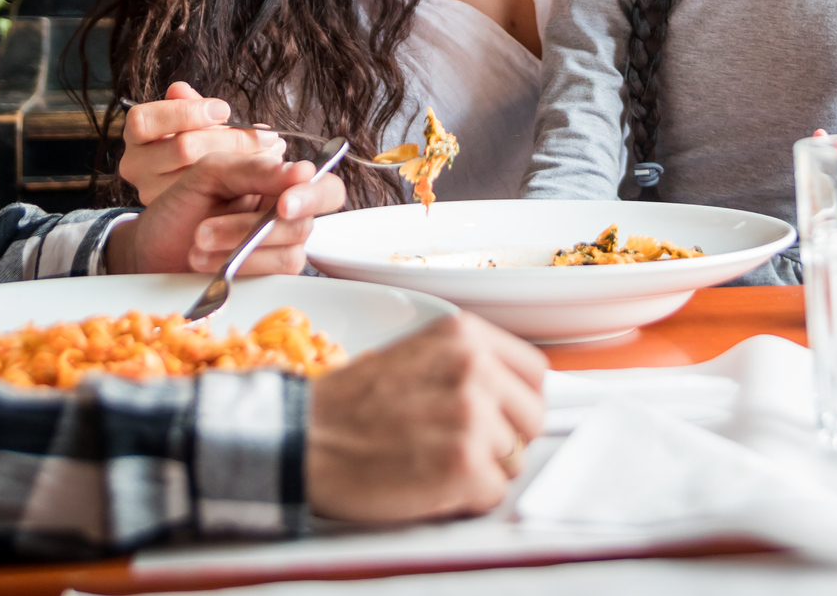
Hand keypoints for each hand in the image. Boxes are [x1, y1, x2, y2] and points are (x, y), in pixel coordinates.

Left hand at [105, 149, 345, 275]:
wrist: (152, 246)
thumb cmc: (182, 205)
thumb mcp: (210, 174)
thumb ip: (254, 169)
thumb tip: (303, 172)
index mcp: (280, 184)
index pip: (325, 188)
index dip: (313, 196)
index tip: (284, 203)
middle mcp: (286, 217)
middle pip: (305, 223)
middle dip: (254, 225)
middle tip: (210, 227)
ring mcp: (278, 248)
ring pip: (289, 251)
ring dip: (239, 244)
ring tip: (198, 238)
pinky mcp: (266, 276)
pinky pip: (272, 273)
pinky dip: (238, 264)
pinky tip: (205, 259)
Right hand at [121, 81, 281, 204]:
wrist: (184, 187)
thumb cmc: (194, 140)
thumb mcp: (191, 120)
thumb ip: (189, 106)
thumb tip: (179, 89)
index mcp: (137, 134)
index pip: (145, 120)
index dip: (187, 112)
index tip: (225, 110)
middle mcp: (134, 165)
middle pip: (183, 147)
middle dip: (232, 138)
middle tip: (269, 135)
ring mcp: (149, 192)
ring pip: (198, 174)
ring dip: (243, 161)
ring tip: (272, 152)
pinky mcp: (173, 213)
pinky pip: (208, 197)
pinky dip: (240, 182)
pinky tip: (262, 173)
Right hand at [306, 313, 547, 522]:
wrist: (302, 438)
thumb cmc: (348, 406)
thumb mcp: (416, 355)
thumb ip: (466, 367)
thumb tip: (508, 394)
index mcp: (465, 336)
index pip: (535, 373)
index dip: (516, 402)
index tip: (500, 416)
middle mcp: (475, 368)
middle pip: (532, 418)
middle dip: (504, 438)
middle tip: (461, 446)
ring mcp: (473, 416)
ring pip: (515, 458)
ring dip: (482, 470)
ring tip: (436, 462)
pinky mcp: (464, 464)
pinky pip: (493, 494)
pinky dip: (466, 500)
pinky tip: (432, 485)